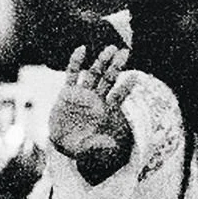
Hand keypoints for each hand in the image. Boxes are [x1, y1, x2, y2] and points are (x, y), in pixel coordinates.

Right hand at [49, 43, 133, 159]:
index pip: (118, 97)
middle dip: (116, 67)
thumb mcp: (90, 150)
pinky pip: (72, 75)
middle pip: (108, 80)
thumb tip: (111, 146)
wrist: (62, 144)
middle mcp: (96, 100)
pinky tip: (82, 49)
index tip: (135, 77)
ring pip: (93, 74)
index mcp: (105, 112)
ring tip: (110, 49)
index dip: (126, 87)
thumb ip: (100, 147)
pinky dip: (76, 62)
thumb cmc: (80, 147)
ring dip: (101, 62)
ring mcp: (82, 94)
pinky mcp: (67, 93)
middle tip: (125, 52)